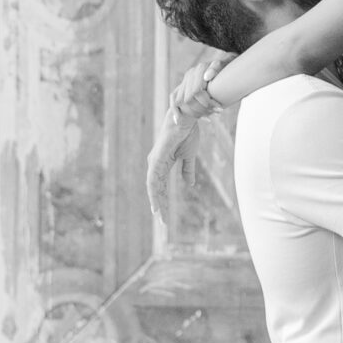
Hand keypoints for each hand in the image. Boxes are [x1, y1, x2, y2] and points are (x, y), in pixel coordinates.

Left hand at [145, 101, 198, 220]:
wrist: (188, 118)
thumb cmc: (187, 133)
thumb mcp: (189, 156)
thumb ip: (187, 170)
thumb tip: (190, 184)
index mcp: (162, 163)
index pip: (161, 187)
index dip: (163, 201)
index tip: (166, 217)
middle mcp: (155, 164)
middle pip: (155, 190)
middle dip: (160, 207)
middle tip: (163, 224)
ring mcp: (155, 161)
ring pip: (152, 188)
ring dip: (156, 203)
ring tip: (160, 218)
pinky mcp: (157, 159)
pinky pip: (153, 180)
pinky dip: (153, 193)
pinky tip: (156, 204)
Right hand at [173, 55, 226, 118]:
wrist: (221, 68)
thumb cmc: (224, 69)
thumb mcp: (223, 66)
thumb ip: (215, 69)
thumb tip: (206, 77)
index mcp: (198, 69)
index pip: (197, 91)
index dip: (208, 102)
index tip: (220, 109)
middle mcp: (189, 75)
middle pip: (189, 99)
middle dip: (202, 109)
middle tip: (216, 113)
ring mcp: (184, 81)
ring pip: (181, 102)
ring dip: (194, 112)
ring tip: (209, 116)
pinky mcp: (181, 88)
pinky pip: (174, 102)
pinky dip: (177, 112)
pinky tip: (180, 120)